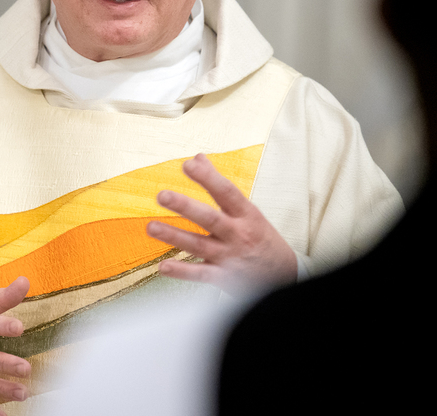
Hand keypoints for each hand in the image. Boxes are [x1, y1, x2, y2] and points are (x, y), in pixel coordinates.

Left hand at [146, 154, 296, 293]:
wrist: (284, 277)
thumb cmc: (260, 237)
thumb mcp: (247, 210)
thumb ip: (219, 185)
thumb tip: (198, 157)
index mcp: (246, 214)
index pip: (227, 192)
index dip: (208, 178)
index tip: (188, 165)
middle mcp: (238, 234)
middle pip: (210, 218)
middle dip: (186, 206)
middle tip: (162, 195)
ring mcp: (231, 256)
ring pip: (200, 245)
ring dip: (174, 236)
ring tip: (151, 227)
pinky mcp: (225, 278)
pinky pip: (201, 274)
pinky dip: (182, 271)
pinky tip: (163, 266)